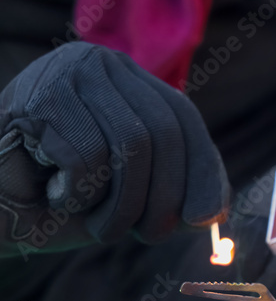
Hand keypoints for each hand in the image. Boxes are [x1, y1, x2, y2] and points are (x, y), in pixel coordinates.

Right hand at [0, 42, 228, 257]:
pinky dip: (77, 194)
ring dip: (122, 205)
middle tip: (150, 235)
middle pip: (161, 130)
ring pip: (130, 145)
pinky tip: (50, 193)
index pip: (181, 117)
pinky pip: (86, 157)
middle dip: (164, 195)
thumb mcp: (130, 197)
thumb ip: (175, 193)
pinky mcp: (36, 97)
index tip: (206, 218)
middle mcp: (99, 65)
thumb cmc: (58, 201)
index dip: (202, 168)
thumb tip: (214, 212)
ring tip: (99, 226)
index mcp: (126, 80)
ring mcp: (65, 73)